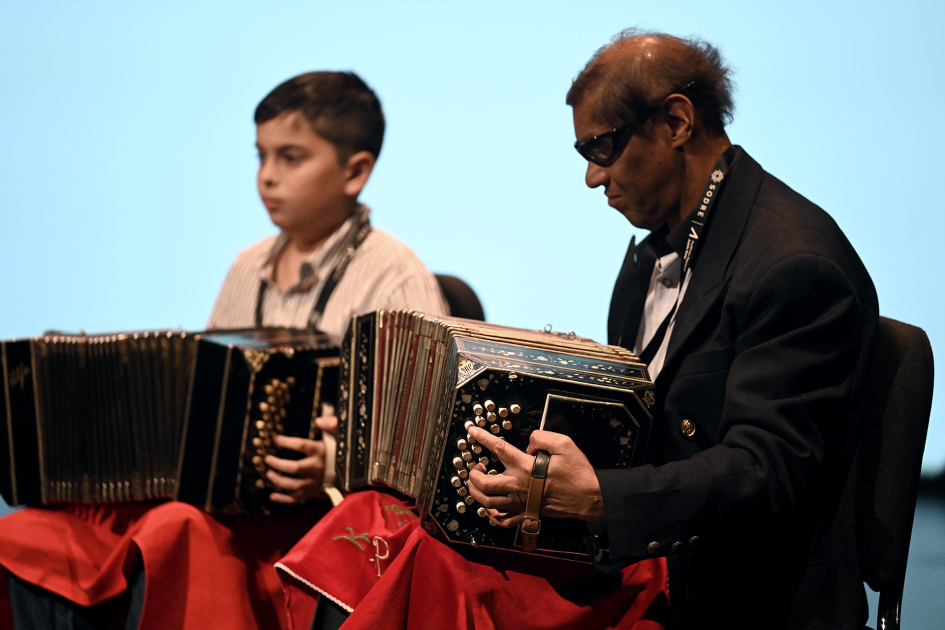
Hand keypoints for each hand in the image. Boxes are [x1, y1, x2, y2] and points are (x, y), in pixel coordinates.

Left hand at [264, 415, 337, 503]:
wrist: (354, 472)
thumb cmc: (343, 450)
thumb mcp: (341, 434)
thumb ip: (332, 424)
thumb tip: (319, 420)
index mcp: (322, 452)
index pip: (302, 446)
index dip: (287, 442)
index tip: (275, 439)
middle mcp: (317, 468)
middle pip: (295, 468)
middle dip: (278, 464)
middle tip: (267, 459)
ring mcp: (315, 483)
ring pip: (294, 485)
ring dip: (278, 481)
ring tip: (268, 474)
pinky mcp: (314, 493)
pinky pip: (297, 499)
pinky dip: (284, 499)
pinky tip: (272, 496)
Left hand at [466, 426, 605, 527]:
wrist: (589, 498)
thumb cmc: (578, 473)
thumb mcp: (564, 444)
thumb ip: (542, 437)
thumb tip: (529, 443)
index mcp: (525, 467)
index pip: (498, 449)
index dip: (482, 438)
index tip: (472, 432)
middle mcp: (518, 486)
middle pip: (483, 483)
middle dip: (473, 474)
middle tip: (476, 466)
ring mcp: (520, 503)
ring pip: (487, 503)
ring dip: (476, 492)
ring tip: (478, 483)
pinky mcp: (526, 515)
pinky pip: (501, 520)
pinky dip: (491, 515)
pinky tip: (490, 508)